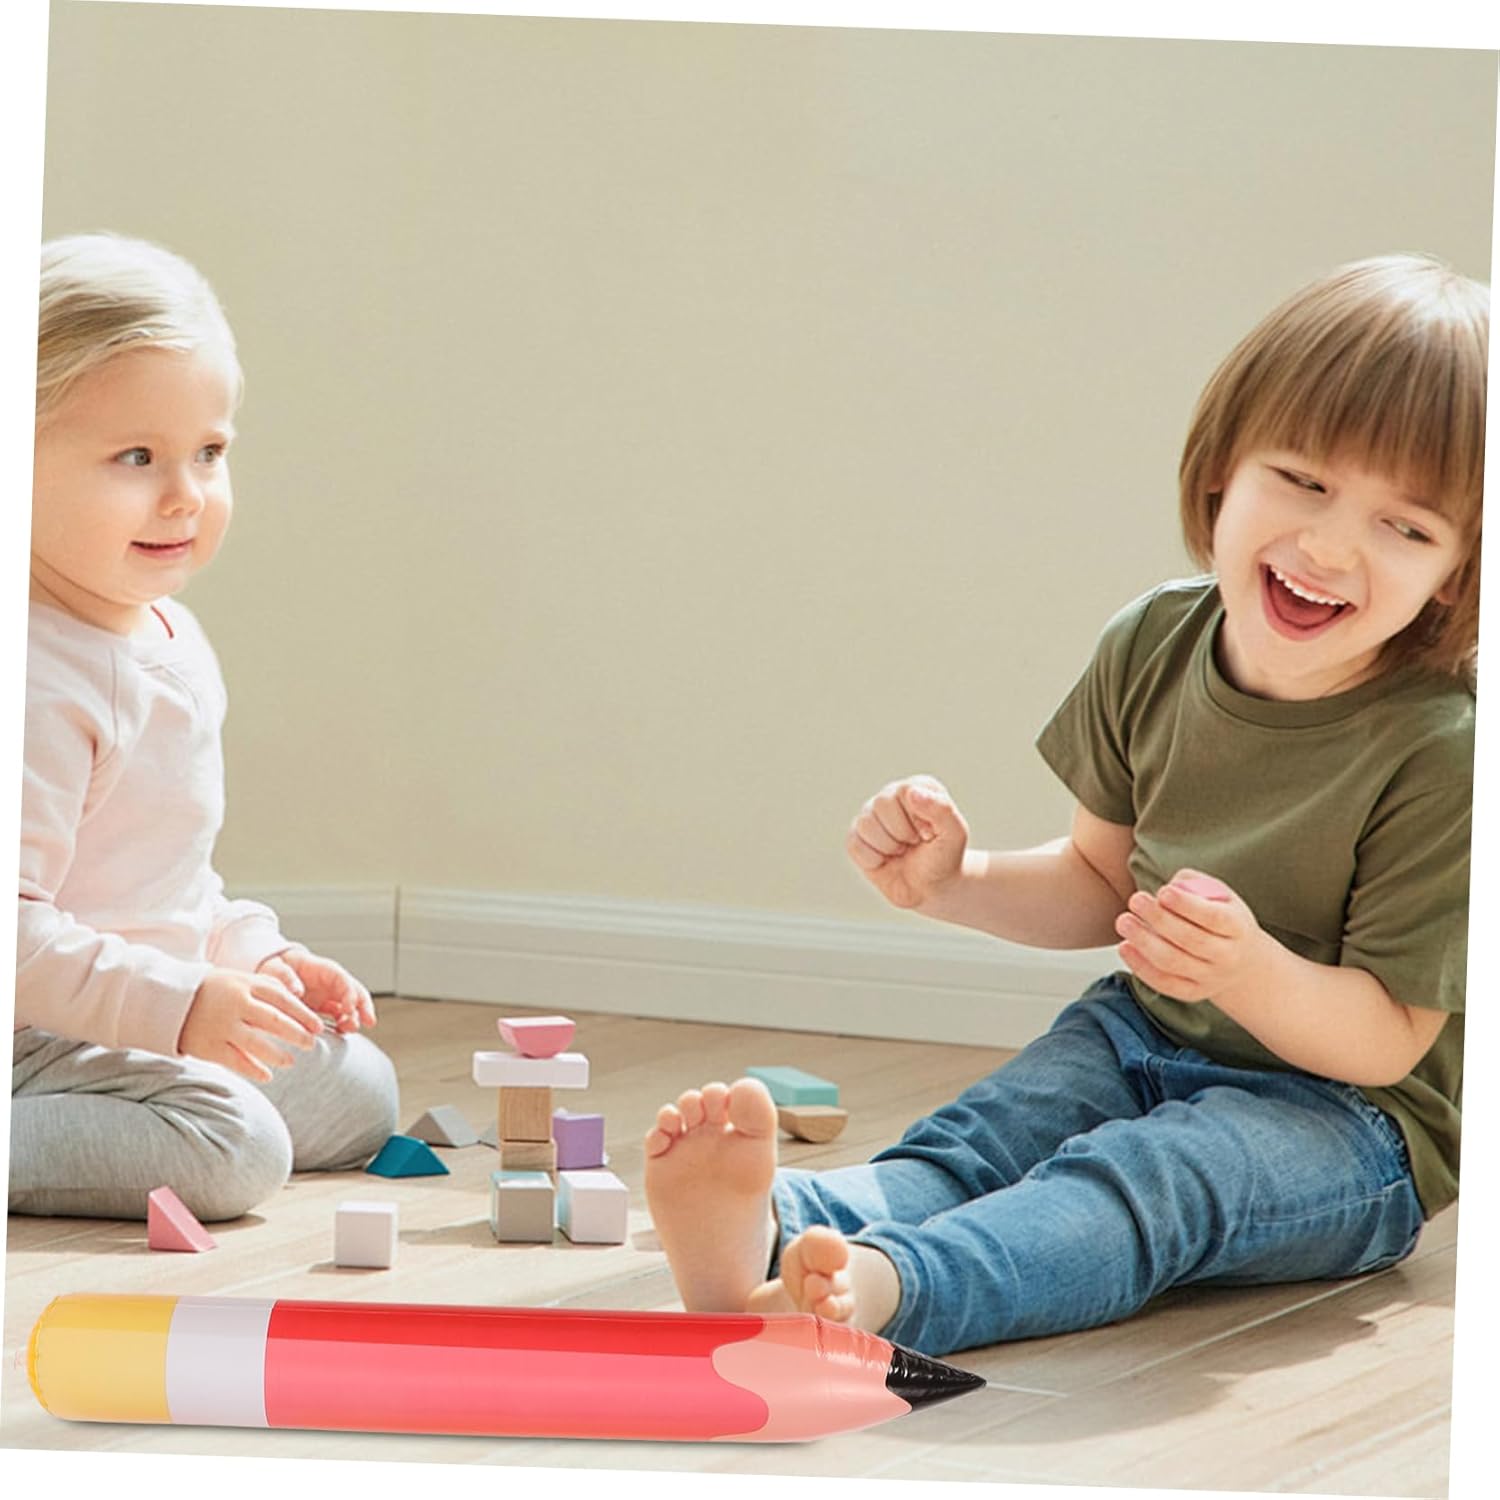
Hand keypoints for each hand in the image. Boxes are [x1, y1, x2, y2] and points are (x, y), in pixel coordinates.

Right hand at [180, 968, 326, 1082]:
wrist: (168, 1001)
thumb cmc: (212, 989)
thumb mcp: (238, 979)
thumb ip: (265, 988)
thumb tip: (298, 999)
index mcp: (246, 985)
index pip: (283, 999)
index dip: (303, 1013)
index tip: (318, 1025)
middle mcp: (236, 1005)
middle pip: (275, 1021)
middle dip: (297, 1034)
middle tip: (312, 1043)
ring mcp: (222, 1027)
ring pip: (258, 1044)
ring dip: (278, 1055)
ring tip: (291, 1061)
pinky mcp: (209, 1047)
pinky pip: (236, 1062)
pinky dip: (253, 1070)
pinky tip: (267, 1076)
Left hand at [260, 946, 375, 1033]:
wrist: (272, 972)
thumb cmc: (276, 966)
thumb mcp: (276, 967)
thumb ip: (285, 976)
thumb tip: (297, 991)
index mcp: (323, 970)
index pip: (343, 980)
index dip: (350, 993)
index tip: (349, 1008)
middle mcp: (331, 983)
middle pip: (355, 992)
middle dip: (364, 1006)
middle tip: (368, 1021)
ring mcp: (329, 995)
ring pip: (351, 1006)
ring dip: (355, 1018)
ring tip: (350, 1030)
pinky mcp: (324, 1007)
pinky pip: (339, 1016)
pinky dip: (343, 1024)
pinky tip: (341, 1032)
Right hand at [846, 775, 969, 910]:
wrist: (930, 889)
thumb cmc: (944, 859)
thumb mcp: (955, 835)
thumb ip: (942, 809)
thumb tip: (912, 792)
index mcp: (917, 786)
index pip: (905, 790)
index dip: (917, 819)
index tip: (929, 833)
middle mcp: (891, 795)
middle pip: (882, 805)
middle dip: (902, 833)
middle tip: (914, 843)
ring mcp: (871, 815)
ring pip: (866, 825)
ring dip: (888, 847)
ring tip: (901, 850)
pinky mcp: (856, 836)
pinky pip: (855, 844)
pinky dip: (873, 859)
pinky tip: (886, 859)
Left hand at [1114, 868, 1271, 1003]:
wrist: (1241, 961)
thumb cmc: (1219, 917)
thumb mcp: (1217, 894)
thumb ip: (1193, 884)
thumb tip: (1170, 887)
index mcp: (1237, 927)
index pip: (1214, 918)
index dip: (1187, 905)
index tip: (1163, 891)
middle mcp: (1227, 956)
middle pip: (1191, 940)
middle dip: (1159, 919)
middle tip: (1135, 900)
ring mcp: (1210, 978)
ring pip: (1173, 963)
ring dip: (1144, 941)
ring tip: (1124, 921)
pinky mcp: (1192, 992)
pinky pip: (1164, 983)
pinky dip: (1141, 967)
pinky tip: (1125, 947)